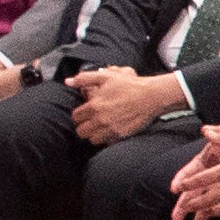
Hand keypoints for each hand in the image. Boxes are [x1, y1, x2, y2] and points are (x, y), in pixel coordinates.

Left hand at [69, 66, 183, 142]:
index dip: (79, 115)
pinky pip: (107, 143)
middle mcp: (100, 120)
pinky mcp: (121, 135)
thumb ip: (84, 78)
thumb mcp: (105, 77)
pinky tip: (110, 132)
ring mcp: (111, 129)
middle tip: (90, 123)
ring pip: (92, 140)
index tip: (84, 113)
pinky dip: (107, 139)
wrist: (151, 96)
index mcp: (94, 106)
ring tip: (99, 129)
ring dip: (94, 135)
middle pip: (81, 132)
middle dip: (84, 127)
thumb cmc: (129, 85)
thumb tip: (68, 81)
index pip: (76, 117)